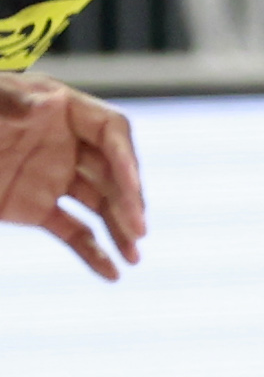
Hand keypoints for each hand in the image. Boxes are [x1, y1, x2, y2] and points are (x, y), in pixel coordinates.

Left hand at [0, 73, 143, 278]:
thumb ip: (11, 101)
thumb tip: (47, 105)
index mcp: (62, 109)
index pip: (111, 131)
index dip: (126, 158)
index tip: (132, 187)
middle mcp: (67, 144)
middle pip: (112, 173)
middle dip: (128, 201)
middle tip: (137, 231)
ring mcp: (54, 177)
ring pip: (99, 206)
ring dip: (119, 231)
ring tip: (134, 259)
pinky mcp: (37, 208)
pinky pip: (72, 232)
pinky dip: (91, 253)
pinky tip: (111, 274)